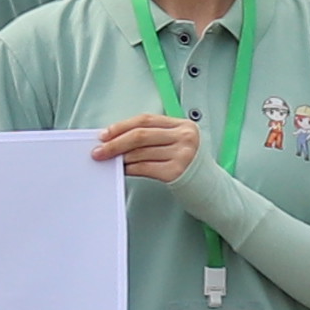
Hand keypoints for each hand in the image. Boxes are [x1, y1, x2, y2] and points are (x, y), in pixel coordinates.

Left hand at [85, 112, 206, 186]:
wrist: (210, 189)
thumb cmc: (190, 166)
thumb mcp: (178, 143)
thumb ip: (155, 137)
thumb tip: (119, 139)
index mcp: (183, 125)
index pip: (146, 120)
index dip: (122, 126)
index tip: (106, 134)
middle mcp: (185, 137)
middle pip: (140, 135)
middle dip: (115, 142)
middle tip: (99, 150)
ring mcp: (182, 154)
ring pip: (140, 152)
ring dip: (120, 157)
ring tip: (109, 160)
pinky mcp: (177, 172)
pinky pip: (145, 167)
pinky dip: (130, 168)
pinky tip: (123, 169)